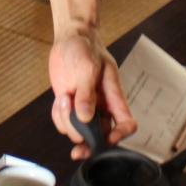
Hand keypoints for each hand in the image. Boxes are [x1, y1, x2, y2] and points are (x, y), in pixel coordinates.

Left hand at [48, 30, 134, 159]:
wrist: (71, 39)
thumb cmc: (85, 48)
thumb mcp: (88, 67)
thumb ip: (87, 93)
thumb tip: (86, 117)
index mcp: (114, 97)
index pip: (126, 123)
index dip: (120, 135)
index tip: (107, 139)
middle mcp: (101, 107)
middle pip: (101, 136)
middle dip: (87, 142)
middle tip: (76, 146)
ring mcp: (85, 108)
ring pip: (79, 131)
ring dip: (67, 121)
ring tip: (64, 99)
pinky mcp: (70, 107)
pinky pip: (65, 123)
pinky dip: (59, 116)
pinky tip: (60, 99)